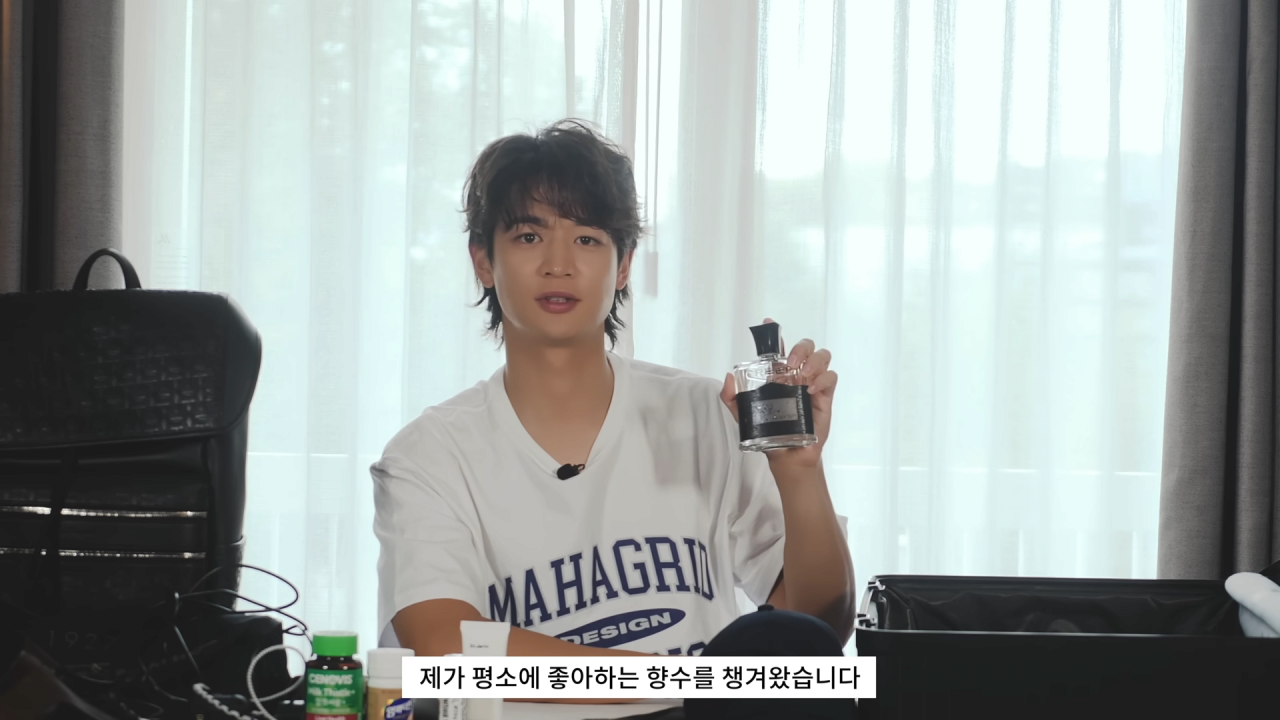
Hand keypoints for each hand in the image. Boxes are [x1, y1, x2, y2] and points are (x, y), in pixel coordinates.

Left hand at [720, 317, 836, 468]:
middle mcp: (797, 374)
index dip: (775, 332)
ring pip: (823, 355)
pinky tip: (810, 391)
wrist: (787, 454)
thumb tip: (728, 377)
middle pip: (806, 345)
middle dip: (800, 347)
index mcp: (778, 374)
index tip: (768, 322)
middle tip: (791, 362)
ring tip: (803, 374)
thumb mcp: (744, 414)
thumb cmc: (769, 431)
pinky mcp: (824, 395)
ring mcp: (812, 382)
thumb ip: (732, 398)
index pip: (779, 348)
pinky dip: (822, 379)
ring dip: (814, 360)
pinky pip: (831, 377)